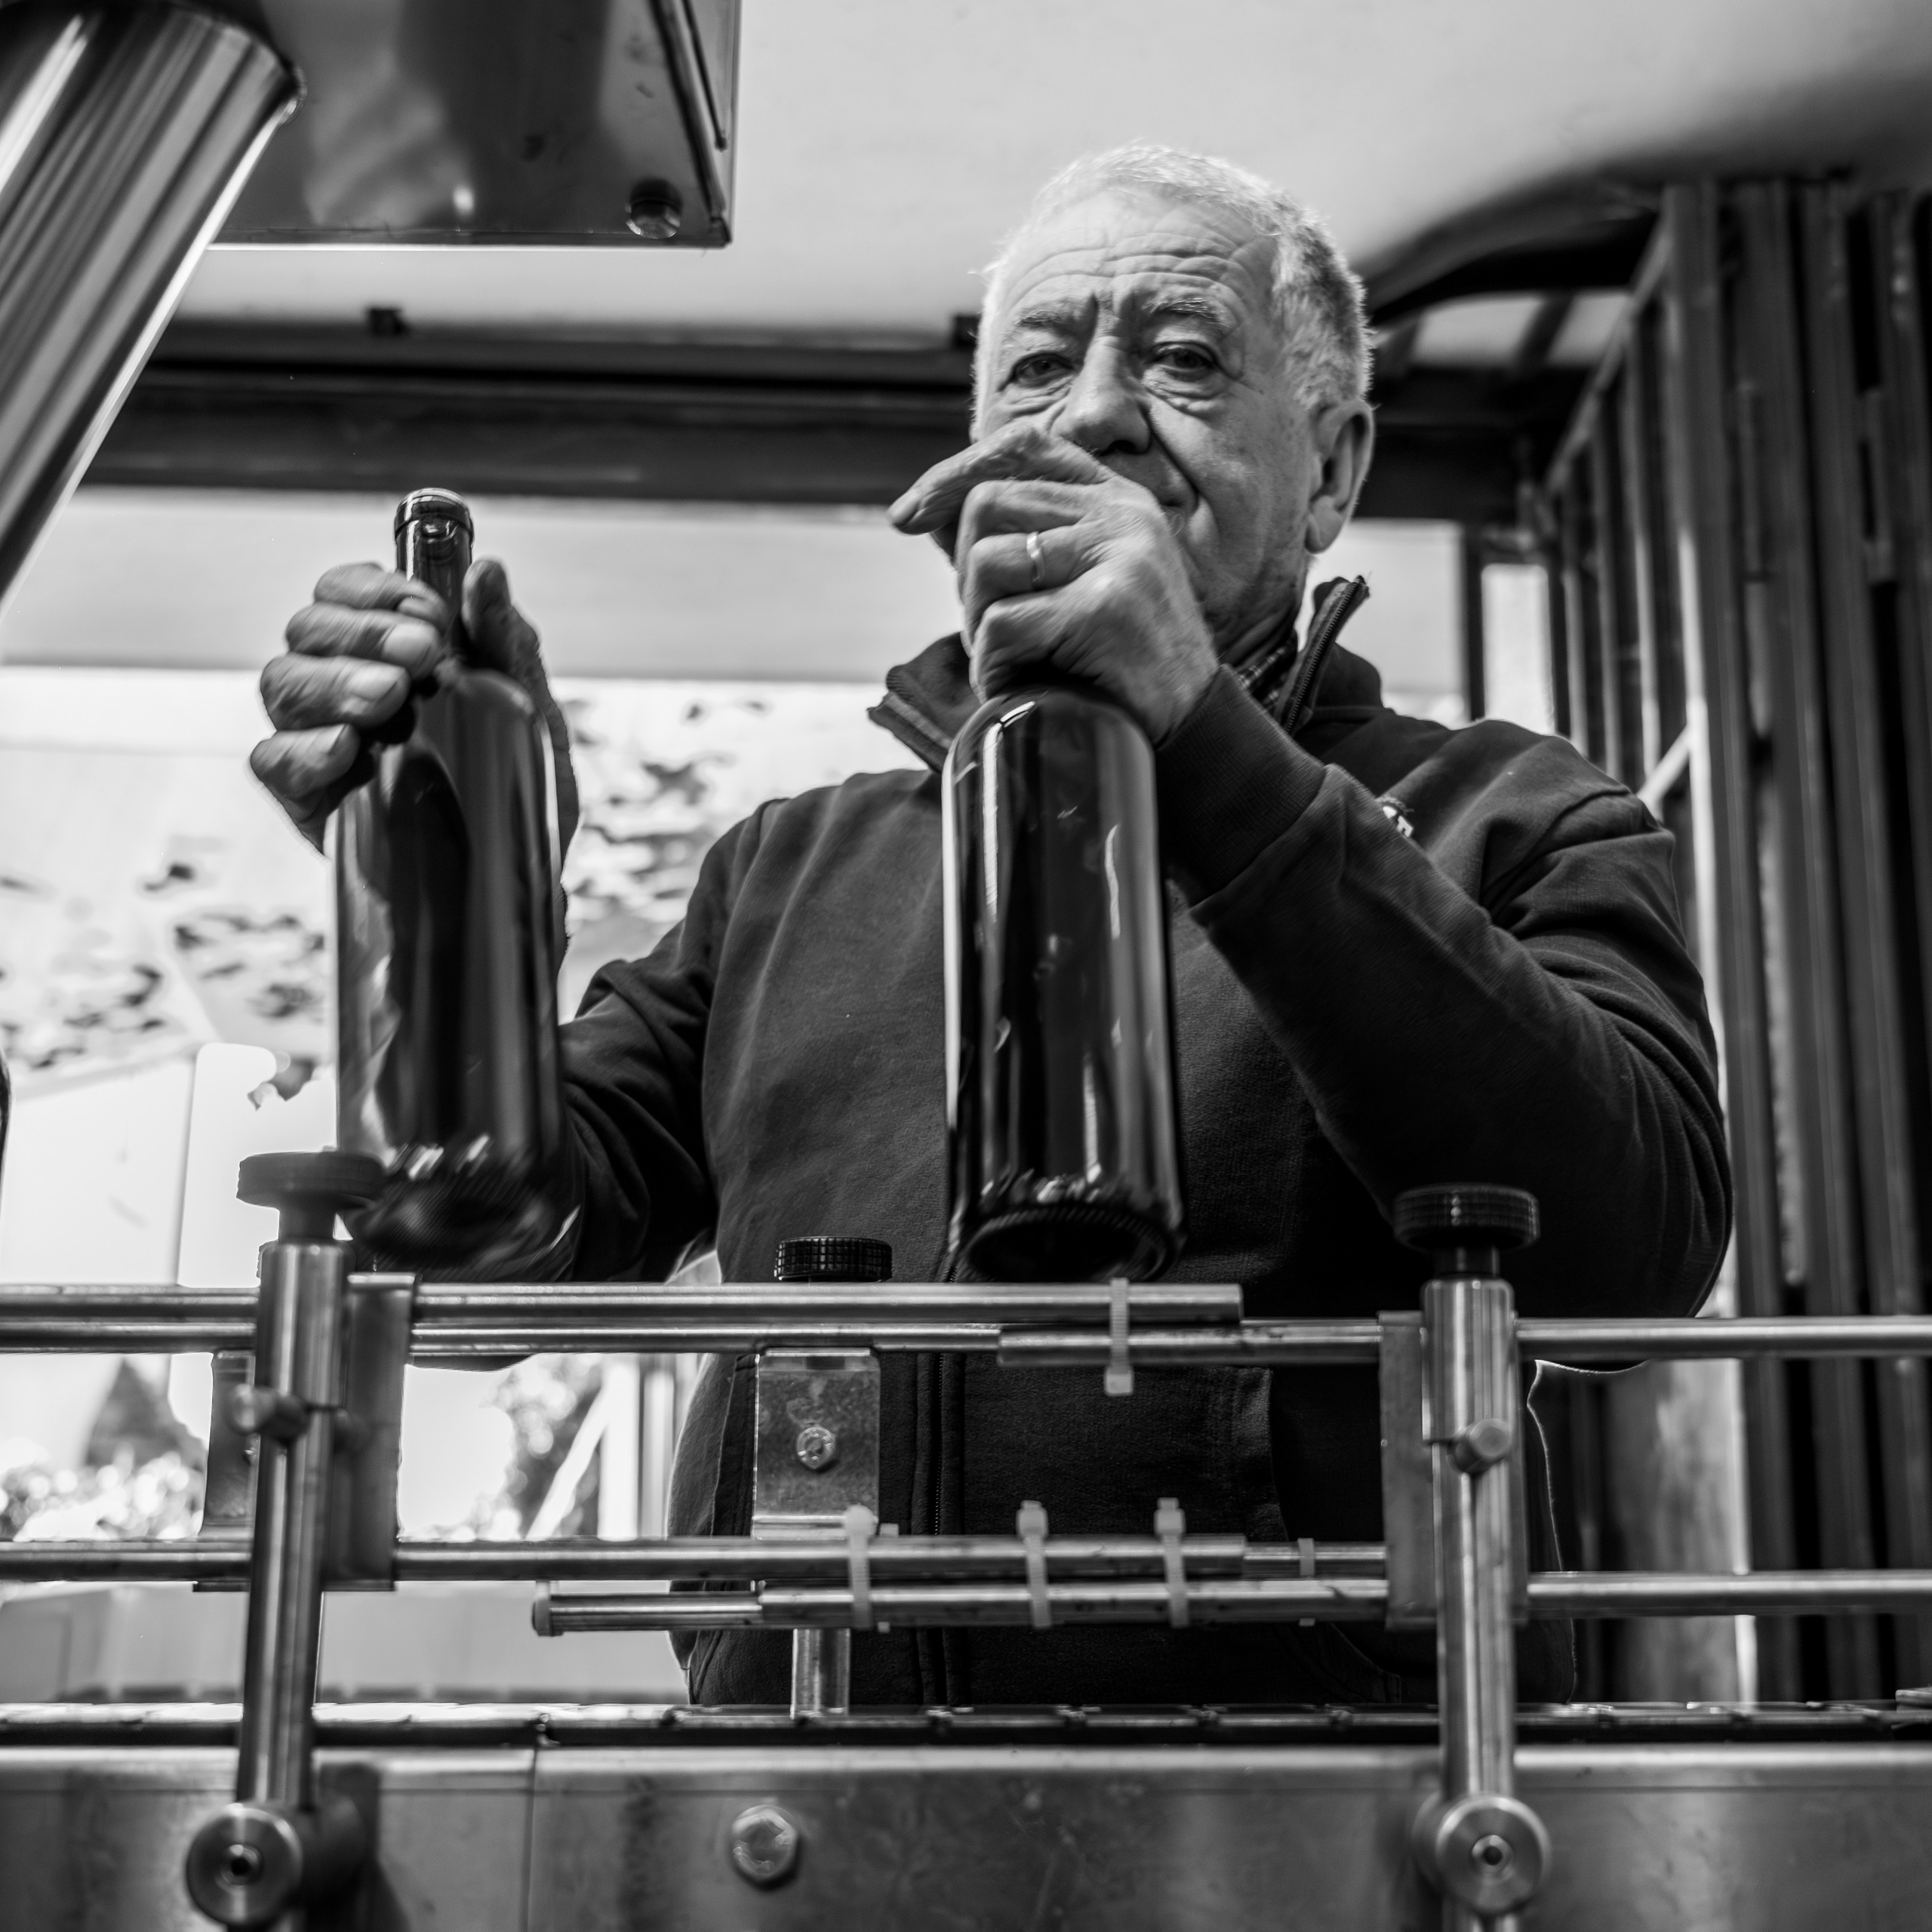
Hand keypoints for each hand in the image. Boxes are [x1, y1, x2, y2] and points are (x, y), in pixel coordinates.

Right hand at [251, 558, 577, 853]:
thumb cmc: (518, 778)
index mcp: (382, 649)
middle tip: (419, 657)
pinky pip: (272, 761)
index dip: (376, 590)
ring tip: (389, 699)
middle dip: (361, 633)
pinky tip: (345, 749)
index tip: (430, 614)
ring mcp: (314, 738)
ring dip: (334, 682)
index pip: (344, 591)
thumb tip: (489, 572)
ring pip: (282, 684)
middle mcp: (337, 683)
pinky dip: (302, 750)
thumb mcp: (528, 708)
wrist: (520, 867)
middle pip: (308, 629)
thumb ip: (505, 642)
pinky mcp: (305, 797)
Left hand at [890, 423, 1217, 741]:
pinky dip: (992, 666)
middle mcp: (1122, 515)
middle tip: (985, 628)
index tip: (907, 516)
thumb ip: (1020, 542)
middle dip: (965, 574)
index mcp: (1118, 499)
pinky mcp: (1105, 608)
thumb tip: (925, 513)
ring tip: (1012, 658)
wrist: (1190, 727)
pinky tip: (1019, 686)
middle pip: (988, 504)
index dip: (954, 474)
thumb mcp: (1080, 582)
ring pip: (987, 563)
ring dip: (978, 625)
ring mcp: (1118, 557)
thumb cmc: (1119, 662)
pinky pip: (1001, 624)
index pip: (1023, 447)